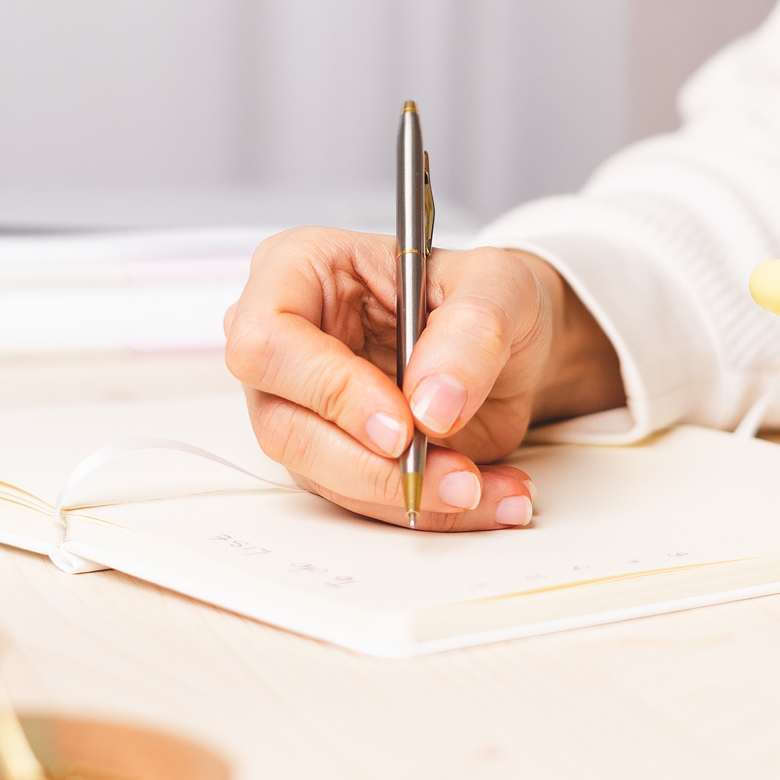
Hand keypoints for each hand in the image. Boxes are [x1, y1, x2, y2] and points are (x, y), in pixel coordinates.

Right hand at [222, 227, 624, 530]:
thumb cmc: (485, 294)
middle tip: (453, 473)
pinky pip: (366, 502)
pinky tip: (487, 493)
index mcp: (297, 271)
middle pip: (283, 425)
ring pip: (324, 476)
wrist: (511, 345)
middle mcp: (286, 343)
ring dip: (410, 495)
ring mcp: (303, 408)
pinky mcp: (334, 458)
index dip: (328, 390)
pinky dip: (430, 509)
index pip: (267, 340)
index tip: (401, 426)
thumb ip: (471, 333)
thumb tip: (432, 404)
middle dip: (373, 465)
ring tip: (483, 484)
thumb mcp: (500, 286)